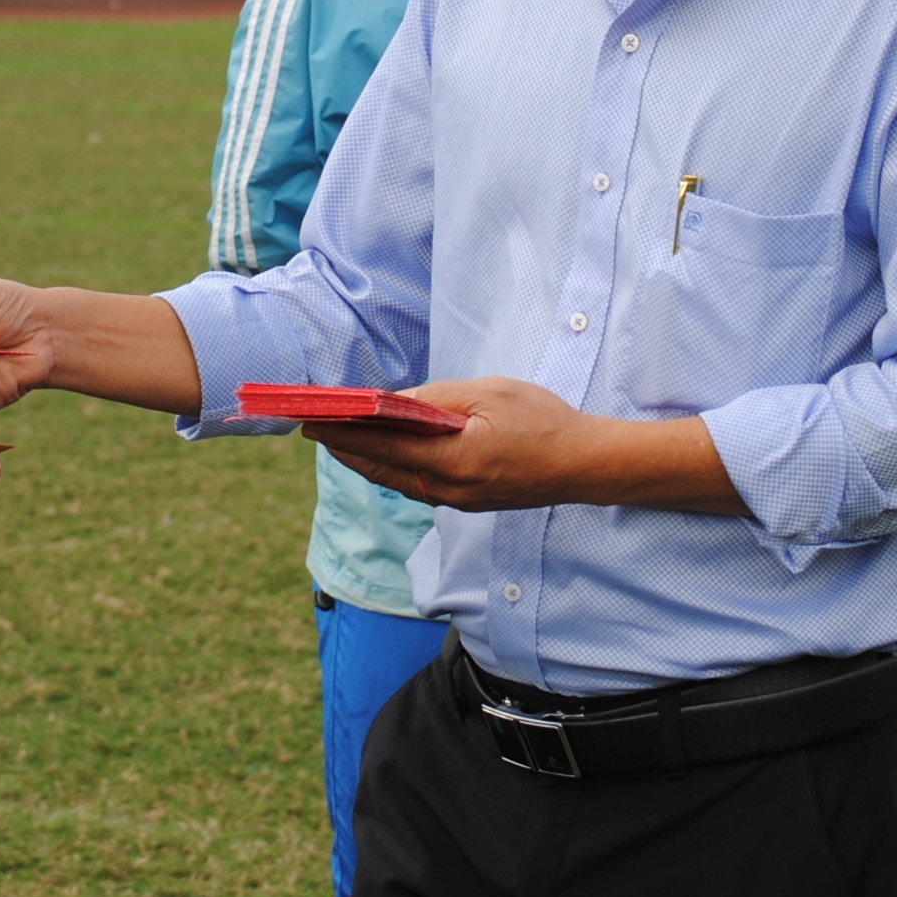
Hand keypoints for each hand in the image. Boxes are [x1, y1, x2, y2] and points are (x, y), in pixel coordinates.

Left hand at [308, 378, 666, 513]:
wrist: (584, 464)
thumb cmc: (541, 421)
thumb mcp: (487, 394)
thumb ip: (436, 399)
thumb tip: (393, 403)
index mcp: (451, 460)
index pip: (382, 445)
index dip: (343, 431)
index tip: (312, 419)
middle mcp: (447, 489)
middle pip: (381, 468)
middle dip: (345, 448)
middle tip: (314, 427)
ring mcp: (456, 500)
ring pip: (396, 480)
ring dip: (366, 460)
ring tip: (339, 440)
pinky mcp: (467, 502)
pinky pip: (416, 486)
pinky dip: (391, 469)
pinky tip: (383, 456)